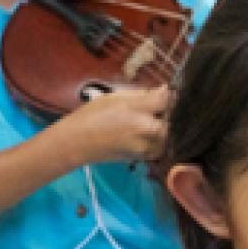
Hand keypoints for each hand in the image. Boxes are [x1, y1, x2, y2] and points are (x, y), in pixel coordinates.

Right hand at [54, 85, 169, 164]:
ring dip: (162, 128)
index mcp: (137, 111)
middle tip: (154, 108)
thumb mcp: (117, 97)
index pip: (166, 100)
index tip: (165, 92)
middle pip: (169, 120)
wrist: (78, 141)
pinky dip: (155, 140)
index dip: (168, 94)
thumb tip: (165, 90)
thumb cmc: (94, 114)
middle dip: (166, 114)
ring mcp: (144, 147)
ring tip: (147, 121)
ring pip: (165, 136)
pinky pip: (157, 147)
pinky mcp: (141, 158)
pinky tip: (142, 133)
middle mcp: (145, 131)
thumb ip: (144, 95)